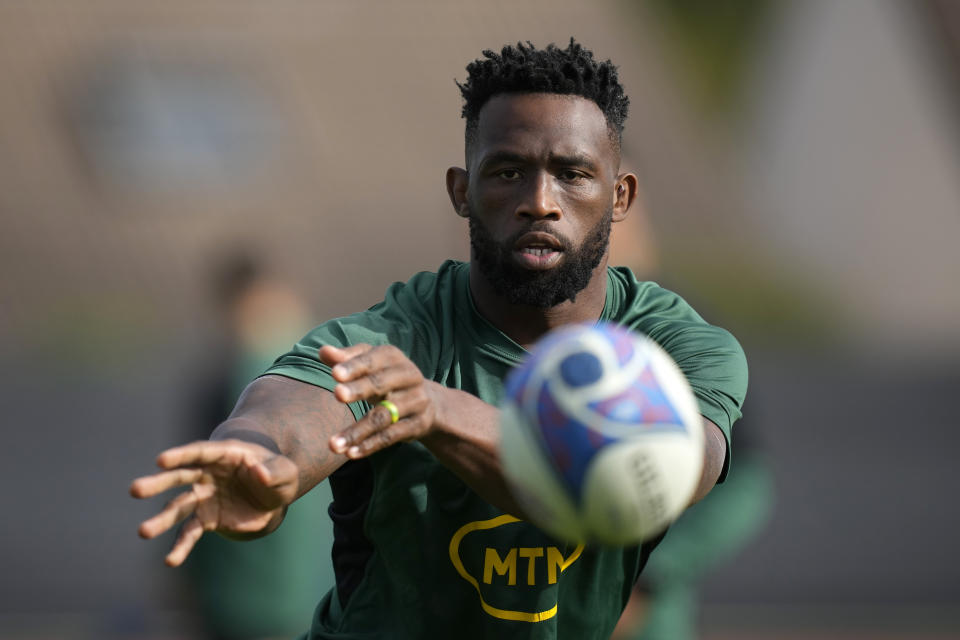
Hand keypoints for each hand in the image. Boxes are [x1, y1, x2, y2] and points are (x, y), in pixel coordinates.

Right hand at [129, 439, 298, 565]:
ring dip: (161, 519)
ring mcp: (203, 496)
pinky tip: (171, 561)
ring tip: (143, 532)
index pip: (200, 452)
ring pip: (178, 506)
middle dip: (157, 483)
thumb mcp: (285, 472)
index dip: (180, 455)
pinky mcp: (205, 517)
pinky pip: (189, 532)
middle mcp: (207, 473)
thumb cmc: (277, 475)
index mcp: (225, 455)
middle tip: (135, 490)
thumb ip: (274, 471)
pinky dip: (180, 546)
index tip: (160, 460)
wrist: (271, 495)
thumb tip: (259, 473)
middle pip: (179, 476)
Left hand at [321, 344, 439, 458]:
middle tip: (337, 395)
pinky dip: (369, 445)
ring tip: (332, 445)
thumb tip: (323, 351)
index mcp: (393, 357)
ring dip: (357, 431)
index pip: (373, 359)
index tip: (335, 374)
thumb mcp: (370, 364)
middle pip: (381, 384)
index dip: (354, 366)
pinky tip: (350, 453)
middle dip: (359, 390)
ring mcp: (416, 401)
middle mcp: (409, 376)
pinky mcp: (417, 425)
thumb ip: (346, 358)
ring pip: (383, 417)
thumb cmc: (386, 377)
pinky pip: (391, 437)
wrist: (427, 402)